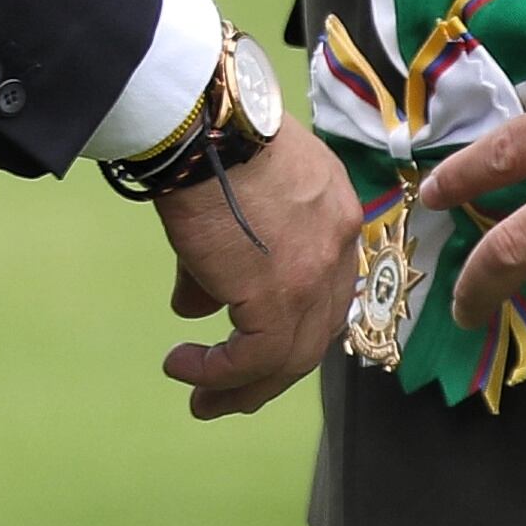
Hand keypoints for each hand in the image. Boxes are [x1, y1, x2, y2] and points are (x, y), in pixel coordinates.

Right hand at [151, 118, 362, 418]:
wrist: (206, 126)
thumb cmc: (213, 143)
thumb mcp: (231, 200)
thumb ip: (221, 262)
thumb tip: (191, 308)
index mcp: (334, 211)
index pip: (326, 286)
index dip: (294, 323)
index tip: (258, 346)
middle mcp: (339, 245)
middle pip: (315, 330)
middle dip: (271, 370)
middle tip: (230, 392)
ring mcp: (316, 275)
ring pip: (290, 357)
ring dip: (242, 386)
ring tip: (202, 400)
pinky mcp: (280, 299)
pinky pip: (254, 359)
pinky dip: (218, 374)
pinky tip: (185, 369)